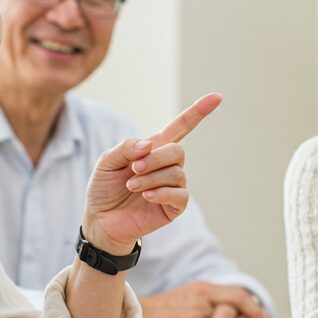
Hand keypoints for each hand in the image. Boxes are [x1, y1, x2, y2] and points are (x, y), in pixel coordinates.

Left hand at [84, 94, 221, 253]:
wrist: (100, 220)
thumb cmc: (104, 189)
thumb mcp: (106, 162)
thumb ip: (126, 147)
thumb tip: (150, 144)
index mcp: (153, 150)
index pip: (181, 128)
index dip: (198, 112)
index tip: (217, 97)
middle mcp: (167, 166)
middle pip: (177, 151)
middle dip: (155, 159)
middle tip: (134, 169)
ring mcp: (172, 187)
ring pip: (176, 173)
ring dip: (151, 178)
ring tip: (132, 186)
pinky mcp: (173, 208)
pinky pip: (180, 195)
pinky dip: (162, 193)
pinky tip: (147, 197)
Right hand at [140, 282, 269, 317]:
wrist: (136, 316)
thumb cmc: (161, 314)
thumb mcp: (188, 301)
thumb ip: (208, 306)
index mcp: (204, 288)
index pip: (238, 293)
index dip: (254, 309)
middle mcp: (203, 294)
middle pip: (238, 302)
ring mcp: (197, 307)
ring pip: (228, 316)